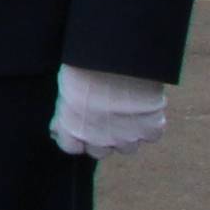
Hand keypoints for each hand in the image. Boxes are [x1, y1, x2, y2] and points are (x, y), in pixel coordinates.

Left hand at [50, 66, 170, 158]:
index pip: (72, 147)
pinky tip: (146, 108)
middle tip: (107, 117)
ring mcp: (126, 136)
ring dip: (127, 134)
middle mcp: (98, 139)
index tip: (82, 125)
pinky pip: (152, 135)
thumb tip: (57, 131)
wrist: (117, 57)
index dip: (77, 137)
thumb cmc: (85, 66)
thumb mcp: (65, 89)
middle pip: (100, 151)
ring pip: (127, 147)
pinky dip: (151, 124)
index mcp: (73, 129)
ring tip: (128, 112)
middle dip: (102, 138)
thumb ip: (64, 115)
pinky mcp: (150, 128)